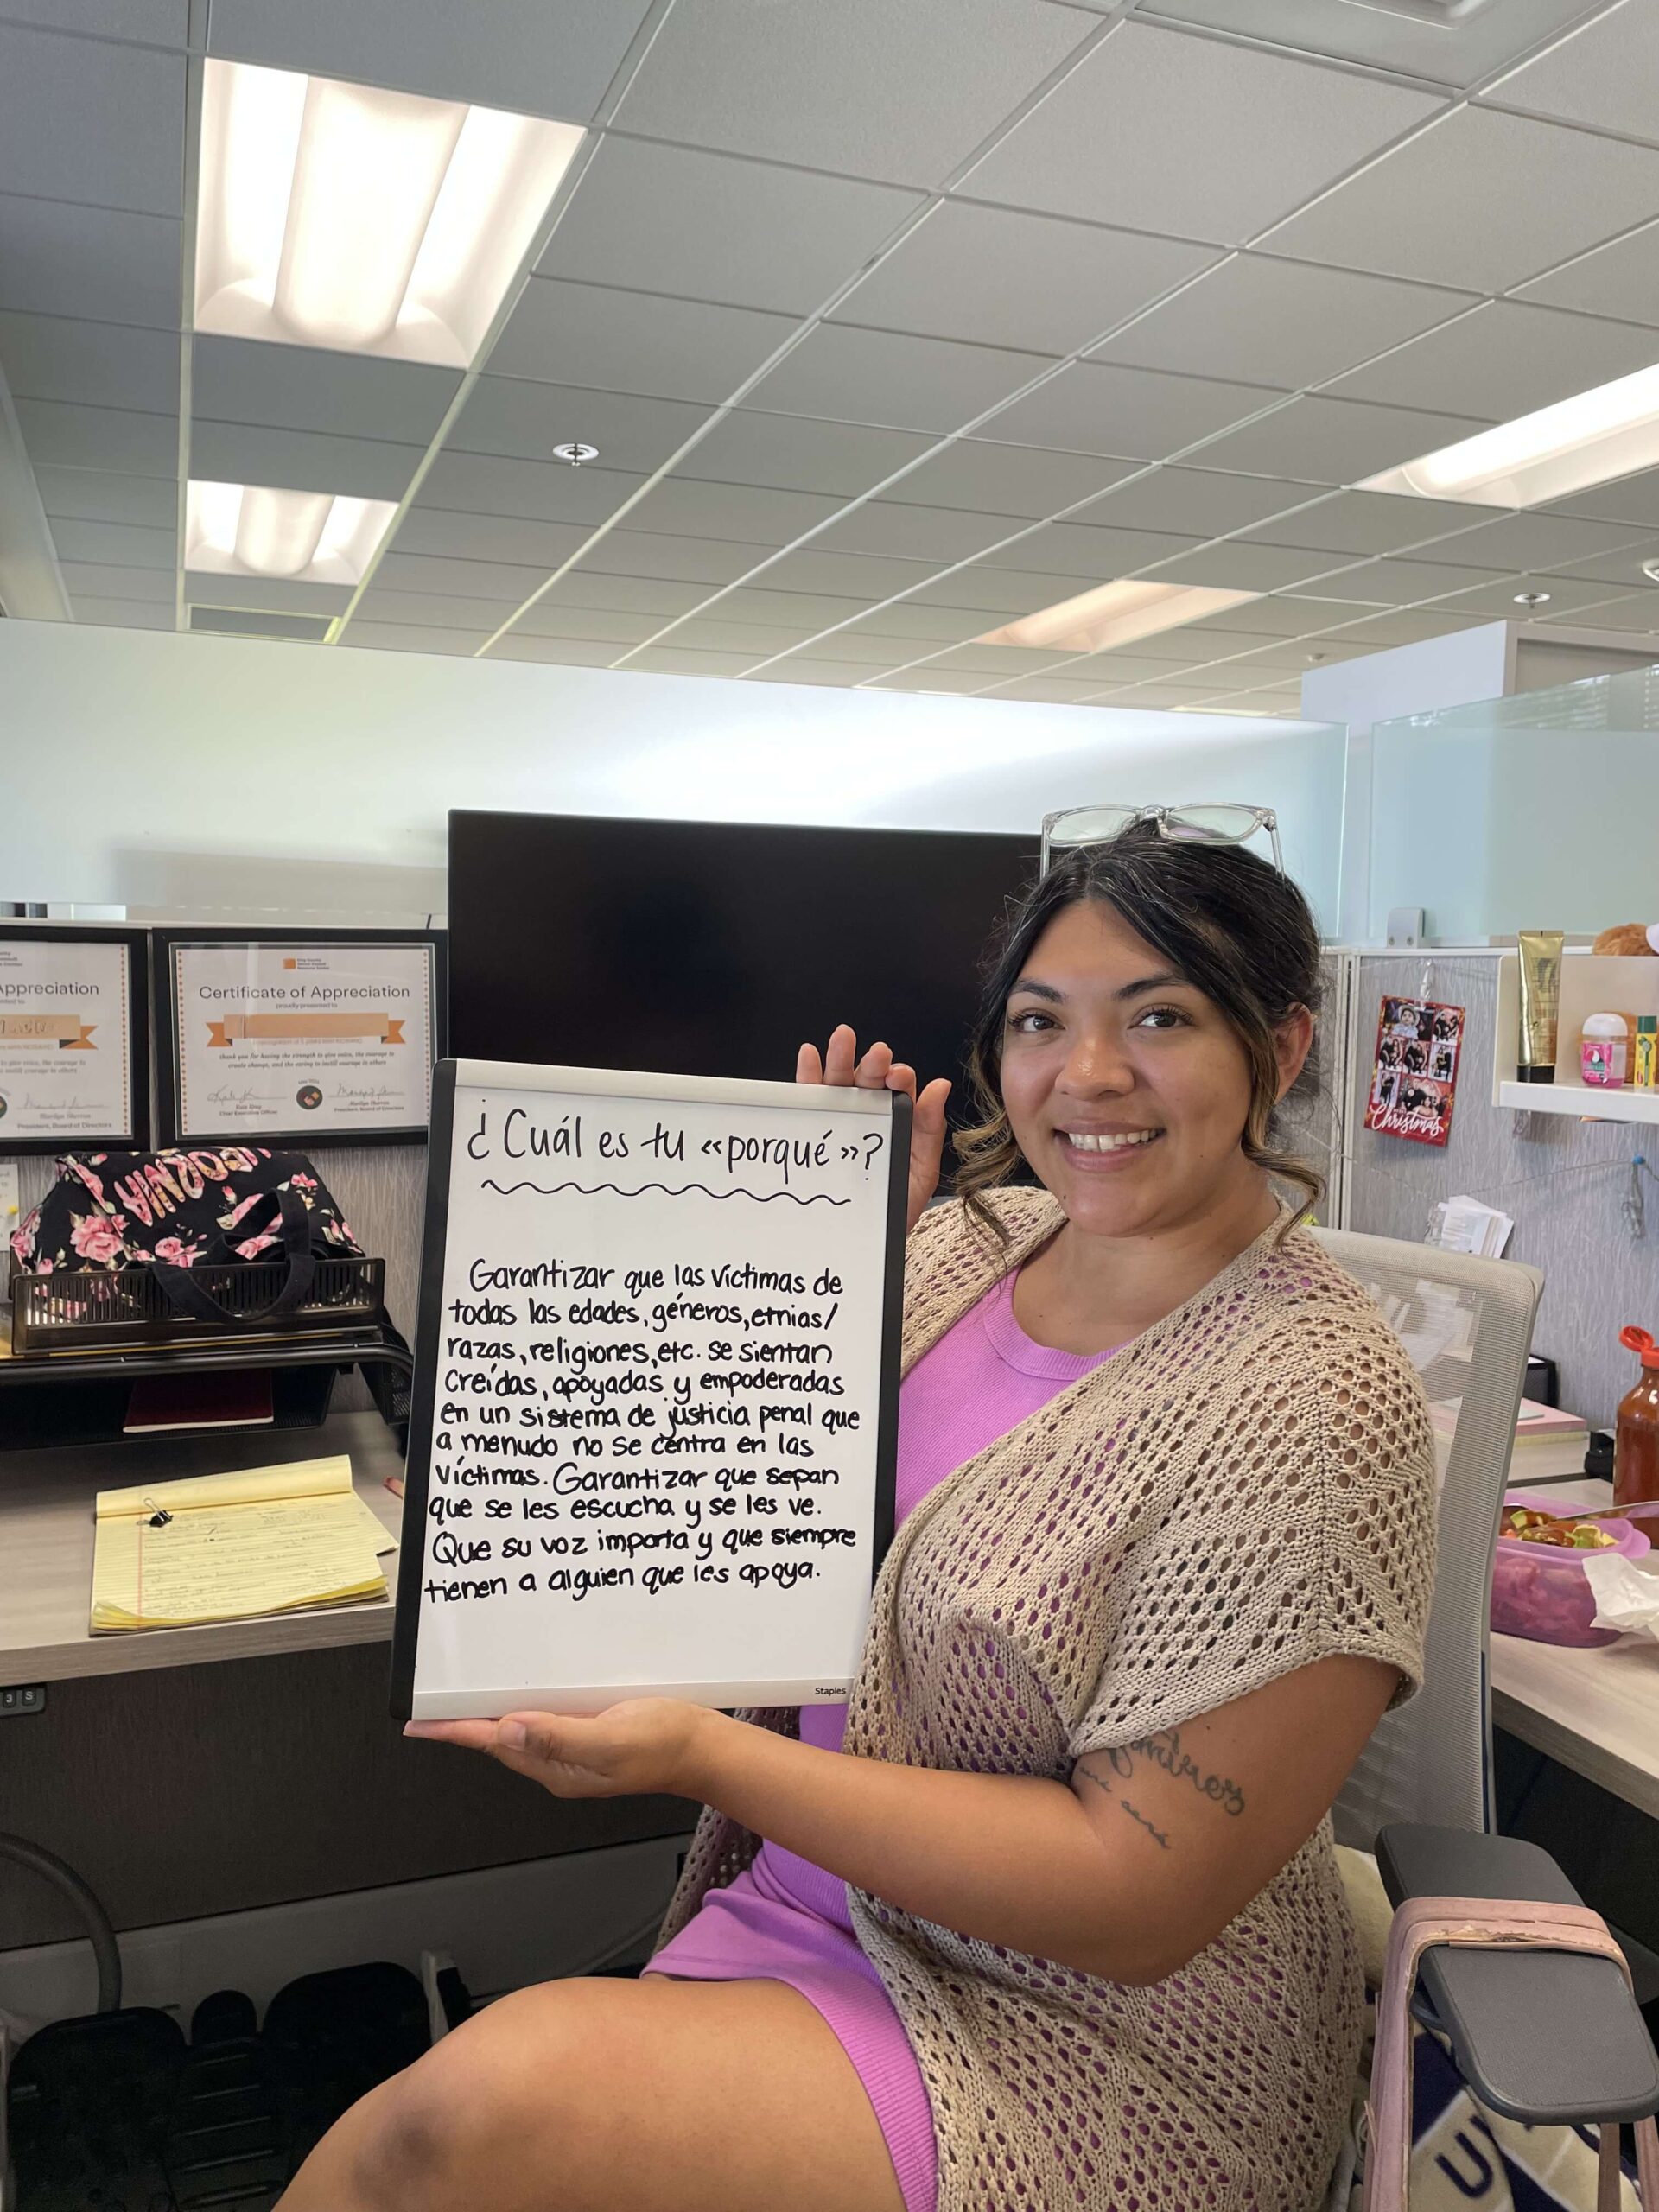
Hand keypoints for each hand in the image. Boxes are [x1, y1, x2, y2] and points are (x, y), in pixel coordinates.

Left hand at [403, 1696, 715, 1799]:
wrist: (703, 1747)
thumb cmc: (664, 1744)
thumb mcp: (612, 1739)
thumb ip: (560, 1735)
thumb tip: (508, 1729)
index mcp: (557, 1768)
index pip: (494, 1745)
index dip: (455, 1732)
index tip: (418, 1723)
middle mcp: (558, 1760)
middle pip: (500, 1737)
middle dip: (466, 1719)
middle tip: (434, 1698)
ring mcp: (573, 1746)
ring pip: (521, 1725)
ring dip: (494, 1708)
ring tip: (465, 1690)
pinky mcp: (589, 1729)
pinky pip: (546, 1714)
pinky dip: (528, 1699)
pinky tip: (526, 1682)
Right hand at [796, 1023, 950, 1234]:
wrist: (863, 1243)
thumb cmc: (895, 1207)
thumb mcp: (921, 1171)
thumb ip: (929, 1130)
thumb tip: (940, 1087)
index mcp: (896, 1117)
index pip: (898, 1087)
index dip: (899, 1076)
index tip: (898, 1076)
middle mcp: (866, 1112)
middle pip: (866, 1078)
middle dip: (870, 1062)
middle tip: (877, 1053)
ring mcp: (838, 1119)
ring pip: (837, 1082)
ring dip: (839, 1058)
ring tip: (841, 1039)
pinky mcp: (812, 1129)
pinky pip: (807, 1099)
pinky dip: (806, 1074)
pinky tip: (809, 1055)